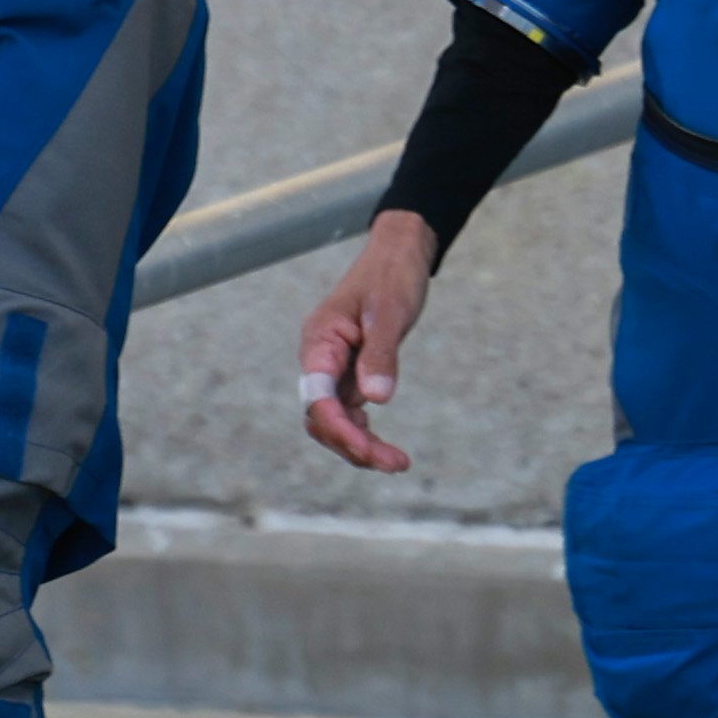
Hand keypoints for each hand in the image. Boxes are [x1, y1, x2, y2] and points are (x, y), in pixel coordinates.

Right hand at [298, 212, 439, 474]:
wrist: (399, 253)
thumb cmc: (392, 276)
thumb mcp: (390, 312)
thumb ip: (382, 354)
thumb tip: (376, 400)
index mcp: (319, 341)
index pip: (318, 398)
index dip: (340, 429)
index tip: (370, 450)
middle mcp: (320, 358)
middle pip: (322, 418)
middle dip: (353, 446)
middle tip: (395, 463)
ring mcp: (334, 368)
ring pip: (334, 421)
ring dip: (360, 446)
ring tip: (398, 463)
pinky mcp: (350, 372)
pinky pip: (348, 412)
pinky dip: (364, 432)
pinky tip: (386, 447)